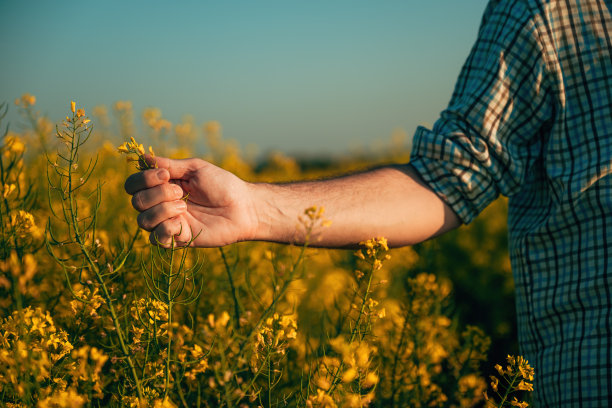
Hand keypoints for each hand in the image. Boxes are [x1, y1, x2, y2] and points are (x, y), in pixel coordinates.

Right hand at [124, 156, 258, 246]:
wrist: (243, 207)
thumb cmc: (223, 185)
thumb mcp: (195, 168)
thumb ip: (169, 165)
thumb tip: (143, 157)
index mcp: (163, 186)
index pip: (133, 185)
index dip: (142, 179)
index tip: (165, 175)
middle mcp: (162, 205)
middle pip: (136, 202)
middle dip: (156, 193)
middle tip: (180, 192)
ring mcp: (169, 224)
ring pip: (143, 221)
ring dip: (162, 210)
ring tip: (184, 206)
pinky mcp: (178, 240)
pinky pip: (157, 239)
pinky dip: (166, 228)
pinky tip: (182, 222)